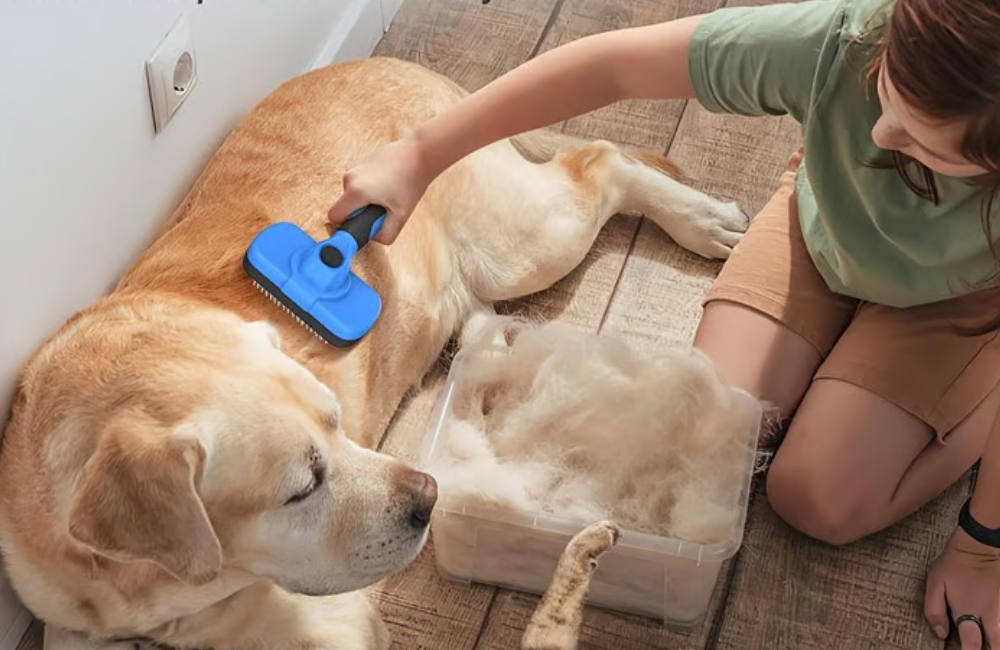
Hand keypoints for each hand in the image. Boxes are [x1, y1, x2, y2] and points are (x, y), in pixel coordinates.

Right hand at [327, 137, 432, 244]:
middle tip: (385, 208)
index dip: (347, 224)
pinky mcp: (361, 162)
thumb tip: (373, 238)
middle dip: (362, 211)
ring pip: (354, 194)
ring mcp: (354, 168)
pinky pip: (360, 183)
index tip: (364, 224)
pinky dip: (371, 187)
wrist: (420, 153)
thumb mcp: (401, 216)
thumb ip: (386, 234)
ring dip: (368, 199)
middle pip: (345, 206)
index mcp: (355, 192)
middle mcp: (350, 178)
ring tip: (390, 194)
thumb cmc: (411, 182)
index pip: (334, 217)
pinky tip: (389, 183)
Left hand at [925, 527, 999, 648]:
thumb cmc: (955, 564)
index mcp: (968, 611)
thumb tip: (941, 634)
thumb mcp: (935, 584)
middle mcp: (991, 613)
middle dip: (991, 649)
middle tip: (983, 647)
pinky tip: (996, 631)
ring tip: (990, 641)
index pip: (971, 645)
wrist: (980, 545)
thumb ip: (934, 611)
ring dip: (997, 640)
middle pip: (997, 645)